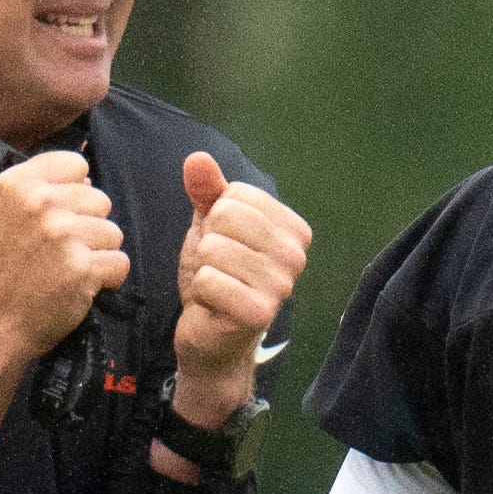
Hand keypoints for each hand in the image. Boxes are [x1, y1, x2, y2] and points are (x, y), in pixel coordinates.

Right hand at [0, 146, 126, 378]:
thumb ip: (33, 189)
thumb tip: (85, 181)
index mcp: (17, 184)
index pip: (75, 165)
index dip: (75, 191)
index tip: (62, 214)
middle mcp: (40, 203)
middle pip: (99, 200)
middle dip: (88, 226)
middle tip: (61, 252)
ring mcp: (62, 235)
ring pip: (113, 232)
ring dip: (98, 254)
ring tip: (68, 270)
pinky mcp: (82, 268)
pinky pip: (119, 263)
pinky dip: (108, 279)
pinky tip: (82, 287)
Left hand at [164, 152, 309, 429]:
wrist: (211, 334)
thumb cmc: (217, 276)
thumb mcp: (209, 226)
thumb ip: (207, 191)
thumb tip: (197, 159)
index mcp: (293, 229)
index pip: (235, 195)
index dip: (215, 219)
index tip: (226, 246)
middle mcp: (296, 255)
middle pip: (225, 216)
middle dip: (207, 242)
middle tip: (217, 268)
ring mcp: (281, 286)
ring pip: (212, 248)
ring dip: (202, 268)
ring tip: (215, 286)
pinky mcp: (259, 312)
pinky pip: (207, 280)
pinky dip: (199, 292)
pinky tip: (213, 305)